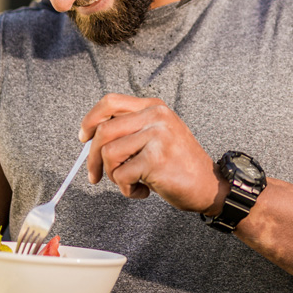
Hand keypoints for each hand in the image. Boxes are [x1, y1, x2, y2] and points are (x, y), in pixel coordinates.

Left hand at [79, 93, 225, 213]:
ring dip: (114, 176)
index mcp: (154, 107)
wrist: (209, 186)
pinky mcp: (156, 159)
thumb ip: (131, 129)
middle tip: (95, 176)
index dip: (90, 120)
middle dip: (93, 159)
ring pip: (109, 154)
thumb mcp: (158, 136)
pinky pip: (122, 175)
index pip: (110, 102)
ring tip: (132, 182)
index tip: (83, 138)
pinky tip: (144, 190)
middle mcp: (156, 116)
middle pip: (104, 131)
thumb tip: (91, 138)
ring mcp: (158, 136)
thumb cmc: (179, 165)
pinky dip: (127, 189)